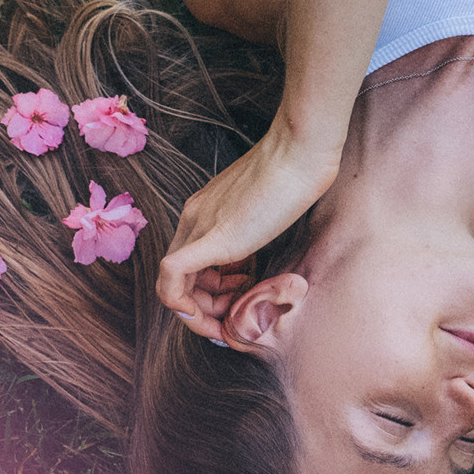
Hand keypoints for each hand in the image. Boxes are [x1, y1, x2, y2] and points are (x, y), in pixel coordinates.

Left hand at [155, 124, 341, 341]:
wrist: (301, 152)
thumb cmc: (293, 177)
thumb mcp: (261, 213)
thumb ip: (249, 236)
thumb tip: (251, 268)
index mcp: (202, 212)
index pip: (185, 264)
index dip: (205, 296)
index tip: (236, 305)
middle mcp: (193, 218)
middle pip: (176, 278)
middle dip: (202, 310)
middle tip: (234, 321)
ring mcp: (199, 225)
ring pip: (173, 283)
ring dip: (200, 313)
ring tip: (235, 317)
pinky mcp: (213, 237)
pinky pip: (172, 274)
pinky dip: (181, 304)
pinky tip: (213, 317)